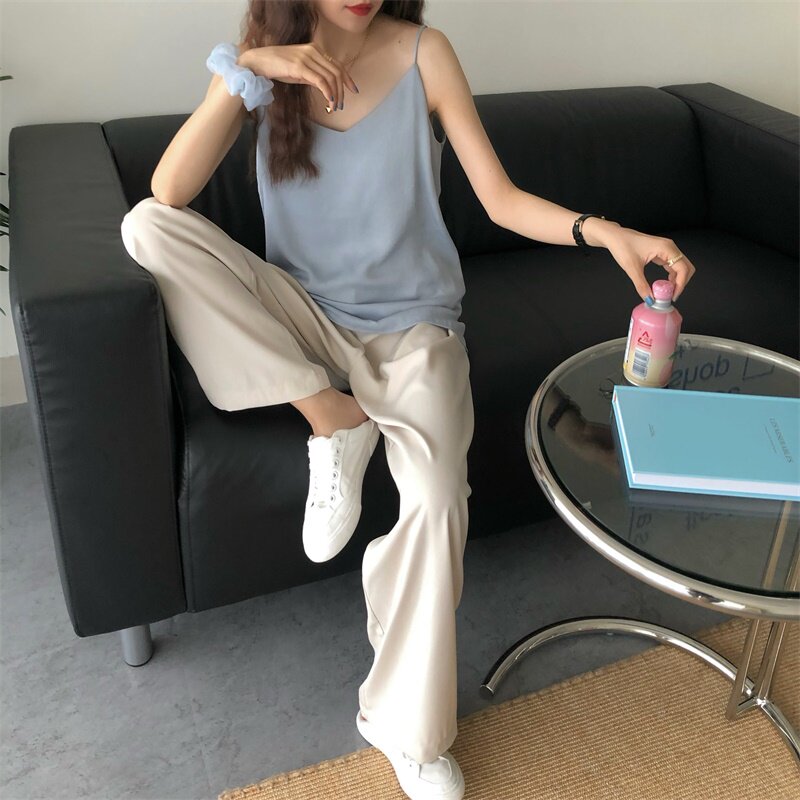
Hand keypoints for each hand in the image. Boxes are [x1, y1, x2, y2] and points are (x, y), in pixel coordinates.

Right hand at [238, 43, 357, 111]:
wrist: (258, 62)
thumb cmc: (277, 67)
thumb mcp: (299, 72)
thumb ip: (313, 76)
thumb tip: (326, 88)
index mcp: (314, 50)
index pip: (337, 64)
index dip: (347, 78)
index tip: (353, 90)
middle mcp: (313, 51)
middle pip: (336, 71)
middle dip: (342, 90)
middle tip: (341, 105)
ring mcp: (306, 57)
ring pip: (330, 77)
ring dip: (335, 94)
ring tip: (334, 107)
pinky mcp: (300, 66)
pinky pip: (320, 81)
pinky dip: (328, 92)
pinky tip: (329, 101)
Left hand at [602, 226, 696, 302]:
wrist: (615, 236)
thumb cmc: (622, 245)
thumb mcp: (632, 268)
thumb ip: (642, 285)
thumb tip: (650, 299)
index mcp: (666, 248)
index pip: (683, 269)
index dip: (680, 284)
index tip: (672, 296)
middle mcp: (669, 247)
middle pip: (686, 268)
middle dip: (681, 283)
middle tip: (670, 295)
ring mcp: (666, 249)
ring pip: (680, 267)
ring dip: (677, 280)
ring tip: (666, 292)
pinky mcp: (661, 252)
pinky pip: (672, 266)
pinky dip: (671, 276)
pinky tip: (663, 284)